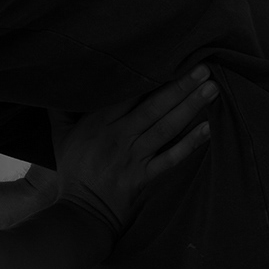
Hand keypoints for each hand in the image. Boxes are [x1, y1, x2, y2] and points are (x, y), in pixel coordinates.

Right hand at [47, 64, 219, 240]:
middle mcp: (119, 136)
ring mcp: (134, 157)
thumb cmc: (71, 170)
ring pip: (166, 128)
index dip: (151, 75)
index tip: (171, 57)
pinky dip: (190, 144)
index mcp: (99, 123)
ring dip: (190, 107)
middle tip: (203, 67)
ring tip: (211, 89)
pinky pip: (171, 158)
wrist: (80, 211)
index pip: (129, 94)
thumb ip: (60, 109)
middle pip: (154, 107)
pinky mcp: (144, 176)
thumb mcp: (59, 136)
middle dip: (180, 86)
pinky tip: (207, 129)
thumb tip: (57, 83)